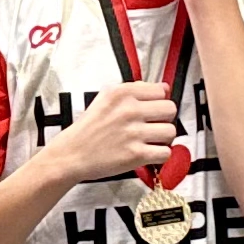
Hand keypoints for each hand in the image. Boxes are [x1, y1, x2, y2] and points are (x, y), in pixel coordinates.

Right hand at [54, 78, 178, 187]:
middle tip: (152, 126)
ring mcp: (133, 133)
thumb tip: (165, 88)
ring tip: (150, 141)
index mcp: (122, 93)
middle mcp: (129, 110)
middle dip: (164, 119)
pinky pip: (165, 153)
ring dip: (163, 139)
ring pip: (171, 131)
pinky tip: (148, 153)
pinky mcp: (136, 155)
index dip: (158, 102)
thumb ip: (135, 90)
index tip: (151, 110)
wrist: (72, 154)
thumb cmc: (89, 128)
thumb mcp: (106, 98)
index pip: (161, 91)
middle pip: (170, 109)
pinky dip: (160, 156)